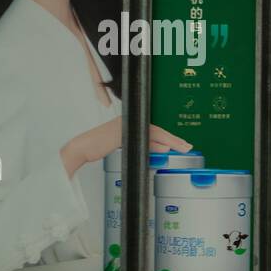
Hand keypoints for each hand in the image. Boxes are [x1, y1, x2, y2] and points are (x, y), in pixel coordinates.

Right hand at [61, 120, 192, 176]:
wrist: (82, 147)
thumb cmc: (100, 146)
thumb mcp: (127, 146)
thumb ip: (144, 145)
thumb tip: (163, 148)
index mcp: (131, 124)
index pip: (154, 130)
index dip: (170, 137)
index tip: (182, 144)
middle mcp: (129, 122)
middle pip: (157, 130)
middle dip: (174, 139)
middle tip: (187, 146)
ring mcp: (124, 126)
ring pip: (152, 133)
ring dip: (169, 141)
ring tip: (182, 147)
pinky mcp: (119, 133)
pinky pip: (141, 138)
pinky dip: (154, 144)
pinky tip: (164, 149)